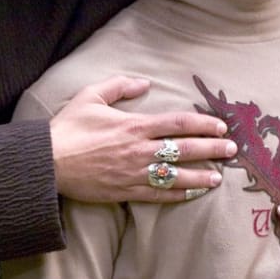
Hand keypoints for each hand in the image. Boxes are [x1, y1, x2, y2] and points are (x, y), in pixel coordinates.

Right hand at [49, 75, 235, 202]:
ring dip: (200, 176)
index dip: (203, 124)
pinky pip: (158, 195)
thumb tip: (143, 82)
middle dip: (212, 149)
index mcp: (133, 125)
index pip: (178, 124)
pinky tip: (192, 194)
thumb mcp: (90, 95)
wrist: (47, 163)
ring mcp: (133, 173)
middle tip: (232, 150)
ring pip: (176, 176)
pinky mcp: (125, 191)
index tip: (220, 125)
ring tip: (218, 176)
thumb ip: (119, 85)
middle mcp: (138, 150)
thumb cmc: (67, 128)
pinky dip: (178, 195)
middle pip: (184, 150)